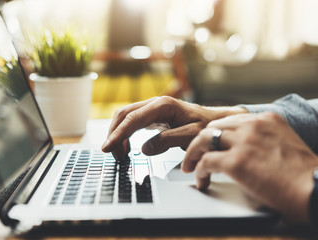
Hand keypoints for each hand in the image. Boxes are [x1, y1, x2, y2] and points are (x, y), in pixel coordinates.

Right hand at [101, 96, 246, 158]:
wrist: (214, 121)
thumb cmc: (206, 127)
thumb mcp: (191, 135)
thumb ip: (168, 141)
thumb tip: (145, 148)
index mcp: (163, 106)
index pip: (133, 119)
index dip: (118, 134)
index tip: (107, 148)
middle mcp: (155, 103)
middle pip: (124, 114)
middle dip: (114, 133)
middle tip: (110, 154)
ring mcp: (153, 108)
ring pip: (126, 117)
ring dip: (118, 134)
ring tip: (119, 154)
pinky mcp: (153, 115)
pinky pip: (133, 122)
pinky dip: (125, 134)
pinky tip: (126, 147)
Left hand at [182, 112, 317, 222]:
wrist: (315, 188)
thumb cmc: (302, 174)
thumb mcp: (283, 142)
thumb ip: (263, 138)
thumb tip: (242, 148)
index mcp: (265, 119)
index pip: (229, 120)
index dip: (215, 133)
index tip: (208, 143)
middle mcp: (253, 126)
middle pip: (212, 127)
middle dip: (200, 142)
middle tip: (194, 154)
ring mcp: (244, 142)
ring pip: (203, 139)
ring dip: (192, 154)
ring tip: (189, 166)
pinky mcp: (236, 161)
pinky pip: (205, 162)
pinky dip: (198, 171)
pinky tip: (201, 180)